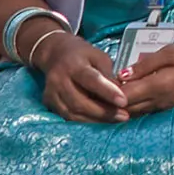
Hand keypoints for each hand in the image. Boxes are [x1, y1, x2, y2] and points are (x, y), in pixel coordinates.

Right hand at [22, 18, 138, 123]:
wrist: (54, 53)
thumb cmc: (81, 54)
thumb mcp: (98, 56)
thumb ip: (108, 74)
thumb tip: (122, 94)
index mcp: (73, 64)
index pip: (91, 80)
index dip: (108, 92)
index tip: (123, 101)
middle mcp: (59, 79)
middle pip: (80, 102)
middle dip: (104, 112)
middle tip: (124, 115)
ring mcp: (51, 92)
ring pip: (73, 113)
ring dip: (96, 120)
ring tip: (115, 119)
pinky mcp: (49, 102)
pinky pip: (68, 117)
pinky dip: (85, 121)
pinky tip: (100, 120)